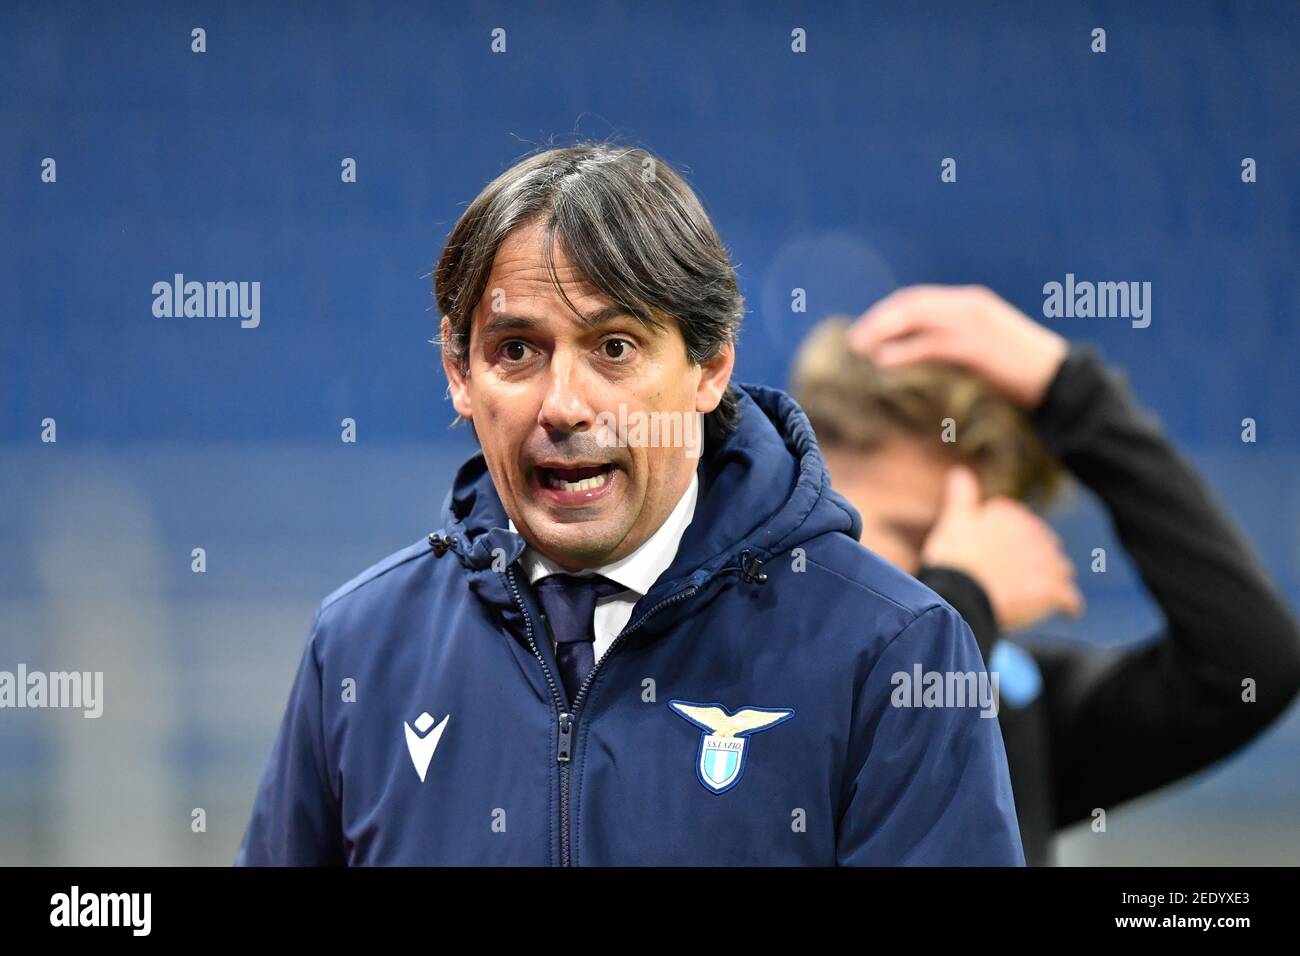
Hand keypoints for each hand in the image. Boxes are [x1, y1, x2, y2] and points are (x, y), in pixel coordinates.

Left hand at [848, 285, 1067, 408]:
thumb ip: (955, 342)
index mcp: (971, 302)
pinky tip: (883, 364)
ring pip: (914, 319)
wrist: (1061, 381)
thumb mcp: (986, 347)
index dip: (887, 312)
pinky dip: (901, 352)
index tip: (866, 329)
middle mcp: (969, 306)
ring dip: (882, 334)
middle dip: (878, 320)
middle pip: (910, 304)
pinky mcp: (974, 347)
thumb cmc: (1022, 371)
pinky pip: (928, 345)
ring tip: (861, 352)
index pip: (917, 298)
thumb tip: (919, 353)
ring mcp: (972, 324)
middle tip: (854, 342)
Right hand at [921, 467, 1083, 630]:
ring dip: (1053, 580)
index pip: (1020, 525)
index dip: (1011, 541)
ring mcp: (1049, 561)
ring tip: (1039, 596)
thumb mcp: (954, 520)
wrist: (961, 592)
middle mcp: (1036, 532)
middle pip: (1044, 547)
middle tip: (1016, 580)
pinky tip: (1066, 611)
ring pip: (1061, 570)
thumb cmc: (954, 557)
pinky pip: (1071, 599)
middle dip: (1036, 560)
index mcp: (1013, 514)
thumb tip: (960, 472)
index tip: (999, 554)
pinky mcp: (1055, 590)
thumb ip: (962, 495)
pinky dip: (1069, 605)